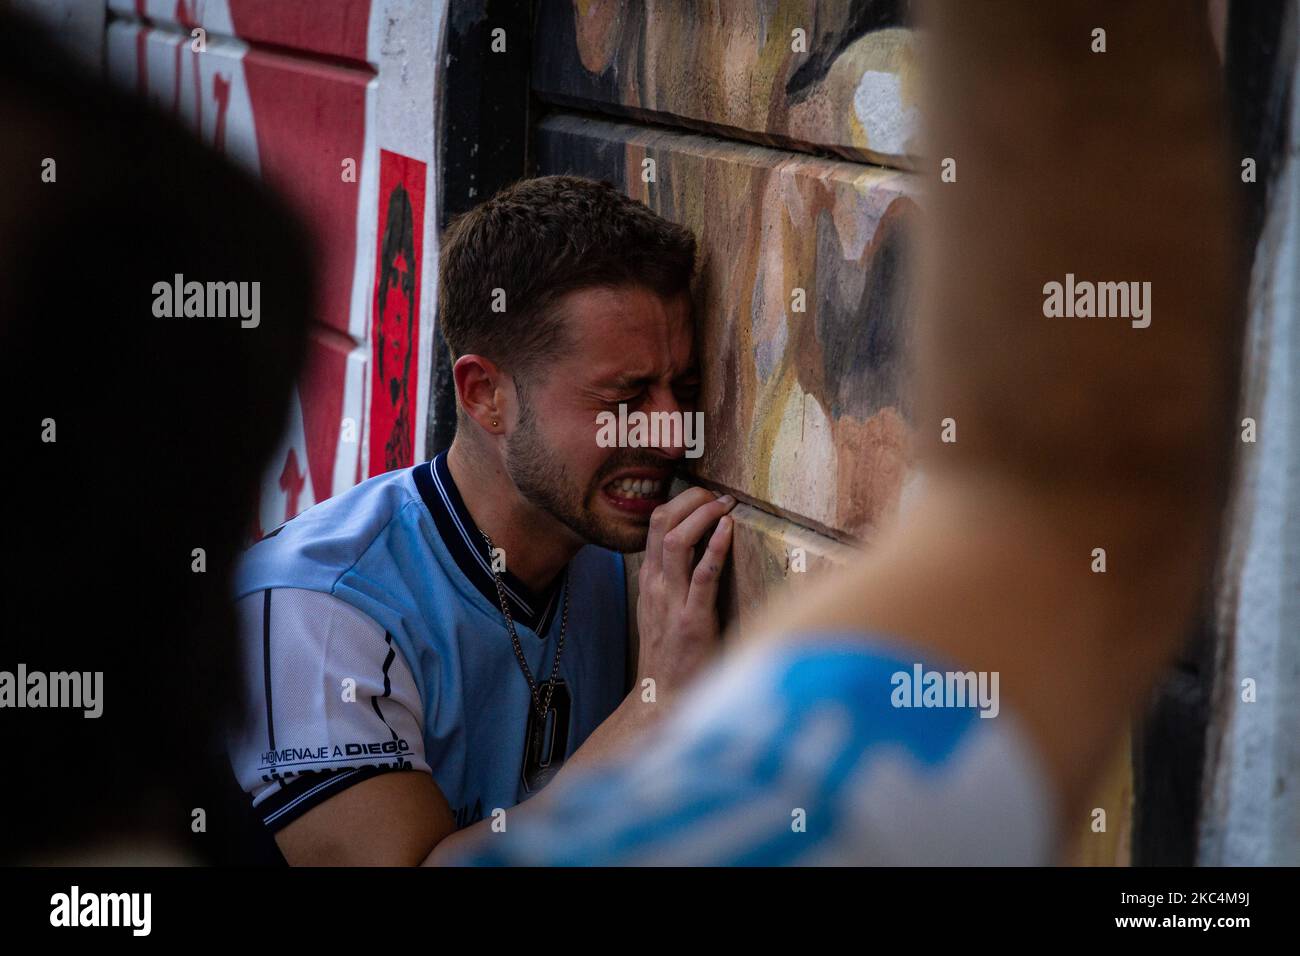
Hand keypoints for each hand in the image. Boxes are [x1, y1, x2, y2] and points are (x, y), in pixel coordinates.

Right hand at [635, 487, 735, 694]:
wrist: (663, 697)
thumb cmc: (671, 653)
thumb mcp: (662, 609)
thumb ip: (673, 579)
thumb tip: (700, 548)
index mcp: (650, 579)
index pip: (655, 523)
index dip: (680, 500)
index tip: (705, 494)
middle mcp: (656, 584)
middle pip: (662, 523)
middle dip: (690, 499)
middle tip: (717, 494)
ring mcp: (671, 601)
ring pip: (676, 542)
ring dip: (703, 516)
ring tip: (725, 504)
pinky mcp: (692, 621)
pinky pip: (702, 576)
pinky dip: (716, 548)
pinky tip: (729, 530)